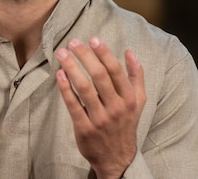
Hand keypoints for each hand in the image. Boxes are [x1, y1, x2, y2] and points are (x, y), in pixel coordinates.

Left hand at [55, 37, 145, 178]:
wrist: (117, 159)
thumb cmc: (125, 124)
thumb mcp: (138, 102)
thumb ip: (136, 77)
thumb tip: (130, 52)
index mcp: (129, 99)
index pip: (116, 71)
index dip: (104, 53)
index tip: (93, 39)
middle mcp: (116, 108)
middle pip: (99, 76)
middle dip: (85, 56)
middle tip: (72, 42)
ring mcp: (100, 119)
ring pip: (84, 88)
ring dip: (72, 68)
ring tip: (62, 53)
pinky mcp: (84, 128)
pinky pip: (73, 105)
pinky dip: (65, 89)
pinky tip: (59, 74)